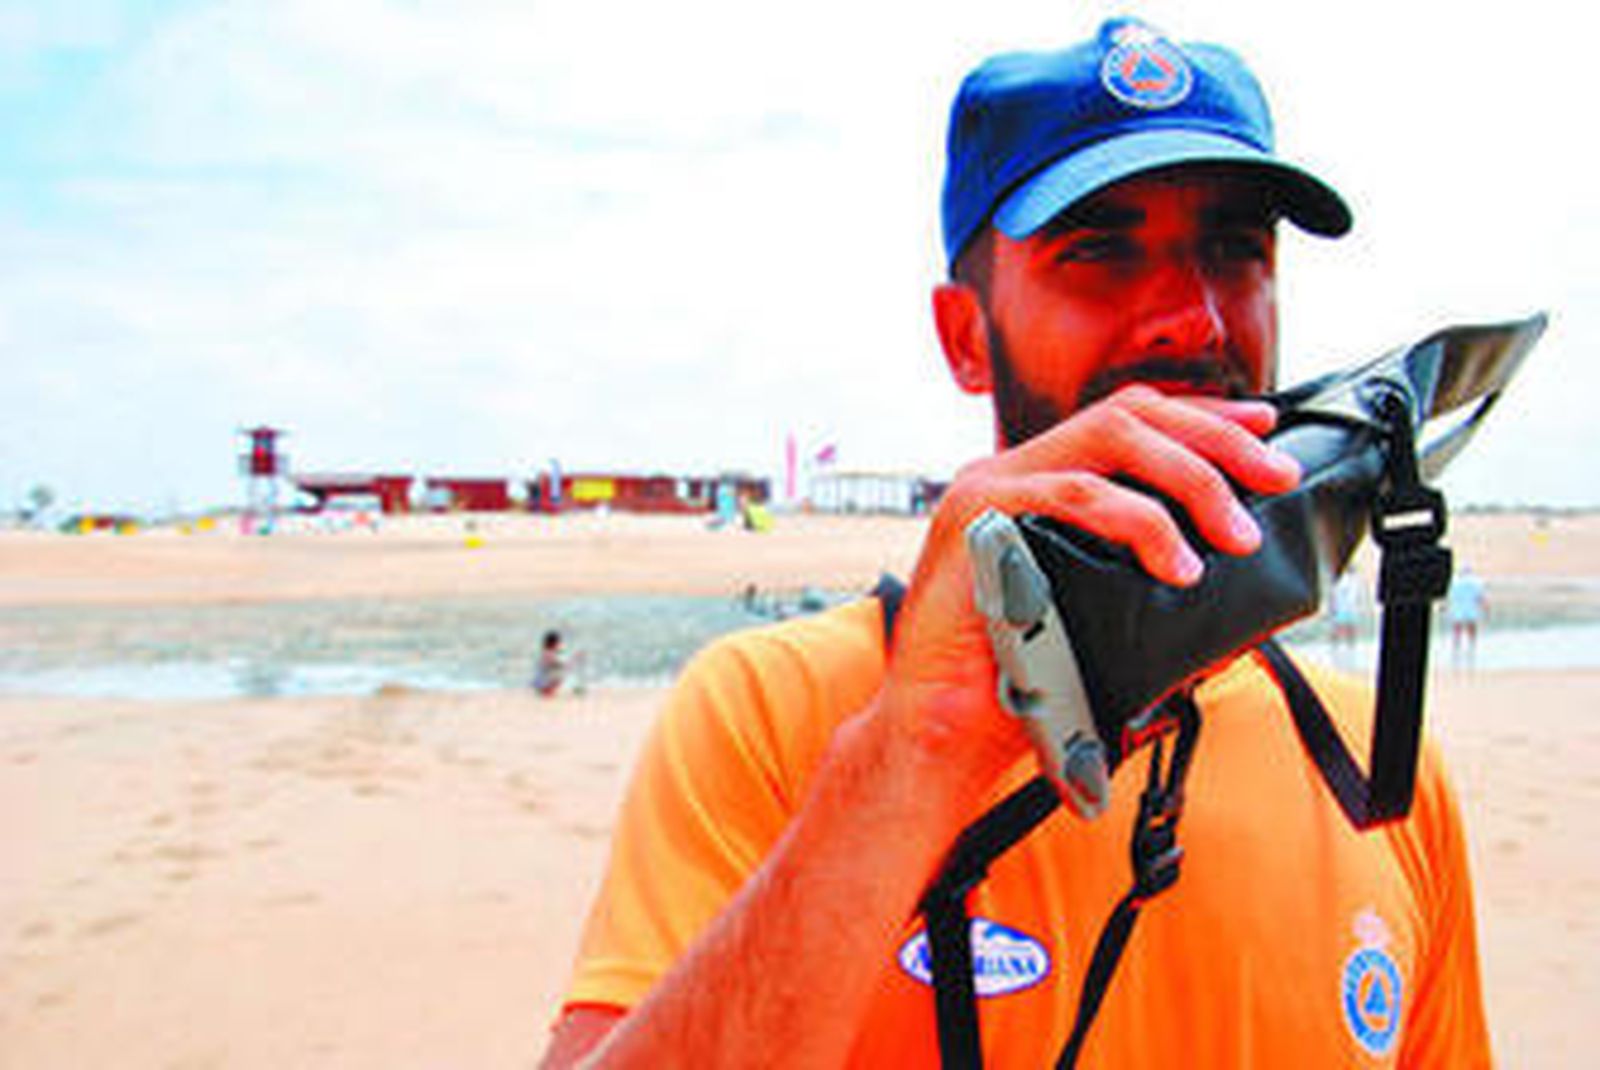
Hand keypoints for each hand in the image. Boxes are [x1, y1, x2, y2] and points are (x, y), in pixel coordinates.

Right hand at [878, 386, 1302, 803]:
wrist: (940, 731)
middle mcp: (1012, 470)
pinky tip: (1175, 562)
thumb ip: (1152, 585)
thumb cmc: (1014, 684)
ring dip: (1190, 479)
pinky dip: (1136, 521)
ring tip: (1235, 535)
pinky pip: (1072, 494)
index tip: (1266, 429)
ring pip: (1108, 438)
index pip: (1130, 420)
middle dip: (1215, 441)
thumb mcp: (1102, 620)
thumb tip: (1239, 580)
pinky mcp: (975, 514)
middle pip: (1129, 413)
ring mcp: (989, 485)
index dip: (1203, 417)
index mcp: (1038, 484)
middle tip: (1274, 481)